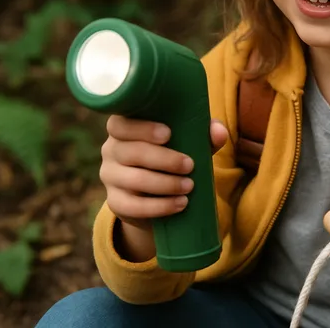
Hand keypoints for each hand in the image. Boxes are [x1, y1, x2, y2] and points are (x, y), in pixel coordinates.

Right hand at [100, 115, 228, 230]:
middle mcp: (111, 150)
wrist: (159, 196)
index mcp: (124, 129)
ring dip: (165, 184)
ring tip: (189, 186)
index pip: (119, 124)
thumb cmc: (174, 156)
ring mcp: (110, 177)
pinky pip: (133, 206)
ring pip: (133, 179)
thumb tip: (219, 132)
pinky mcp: (116, 202)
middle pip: (130, 152)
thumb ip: (204, 134)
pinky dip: (160, 206)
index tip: (168, 134)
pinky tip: (181, 203)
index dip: (142, 128)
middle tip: (190, 165)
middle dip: (164, 159)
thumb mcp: (189, 143)